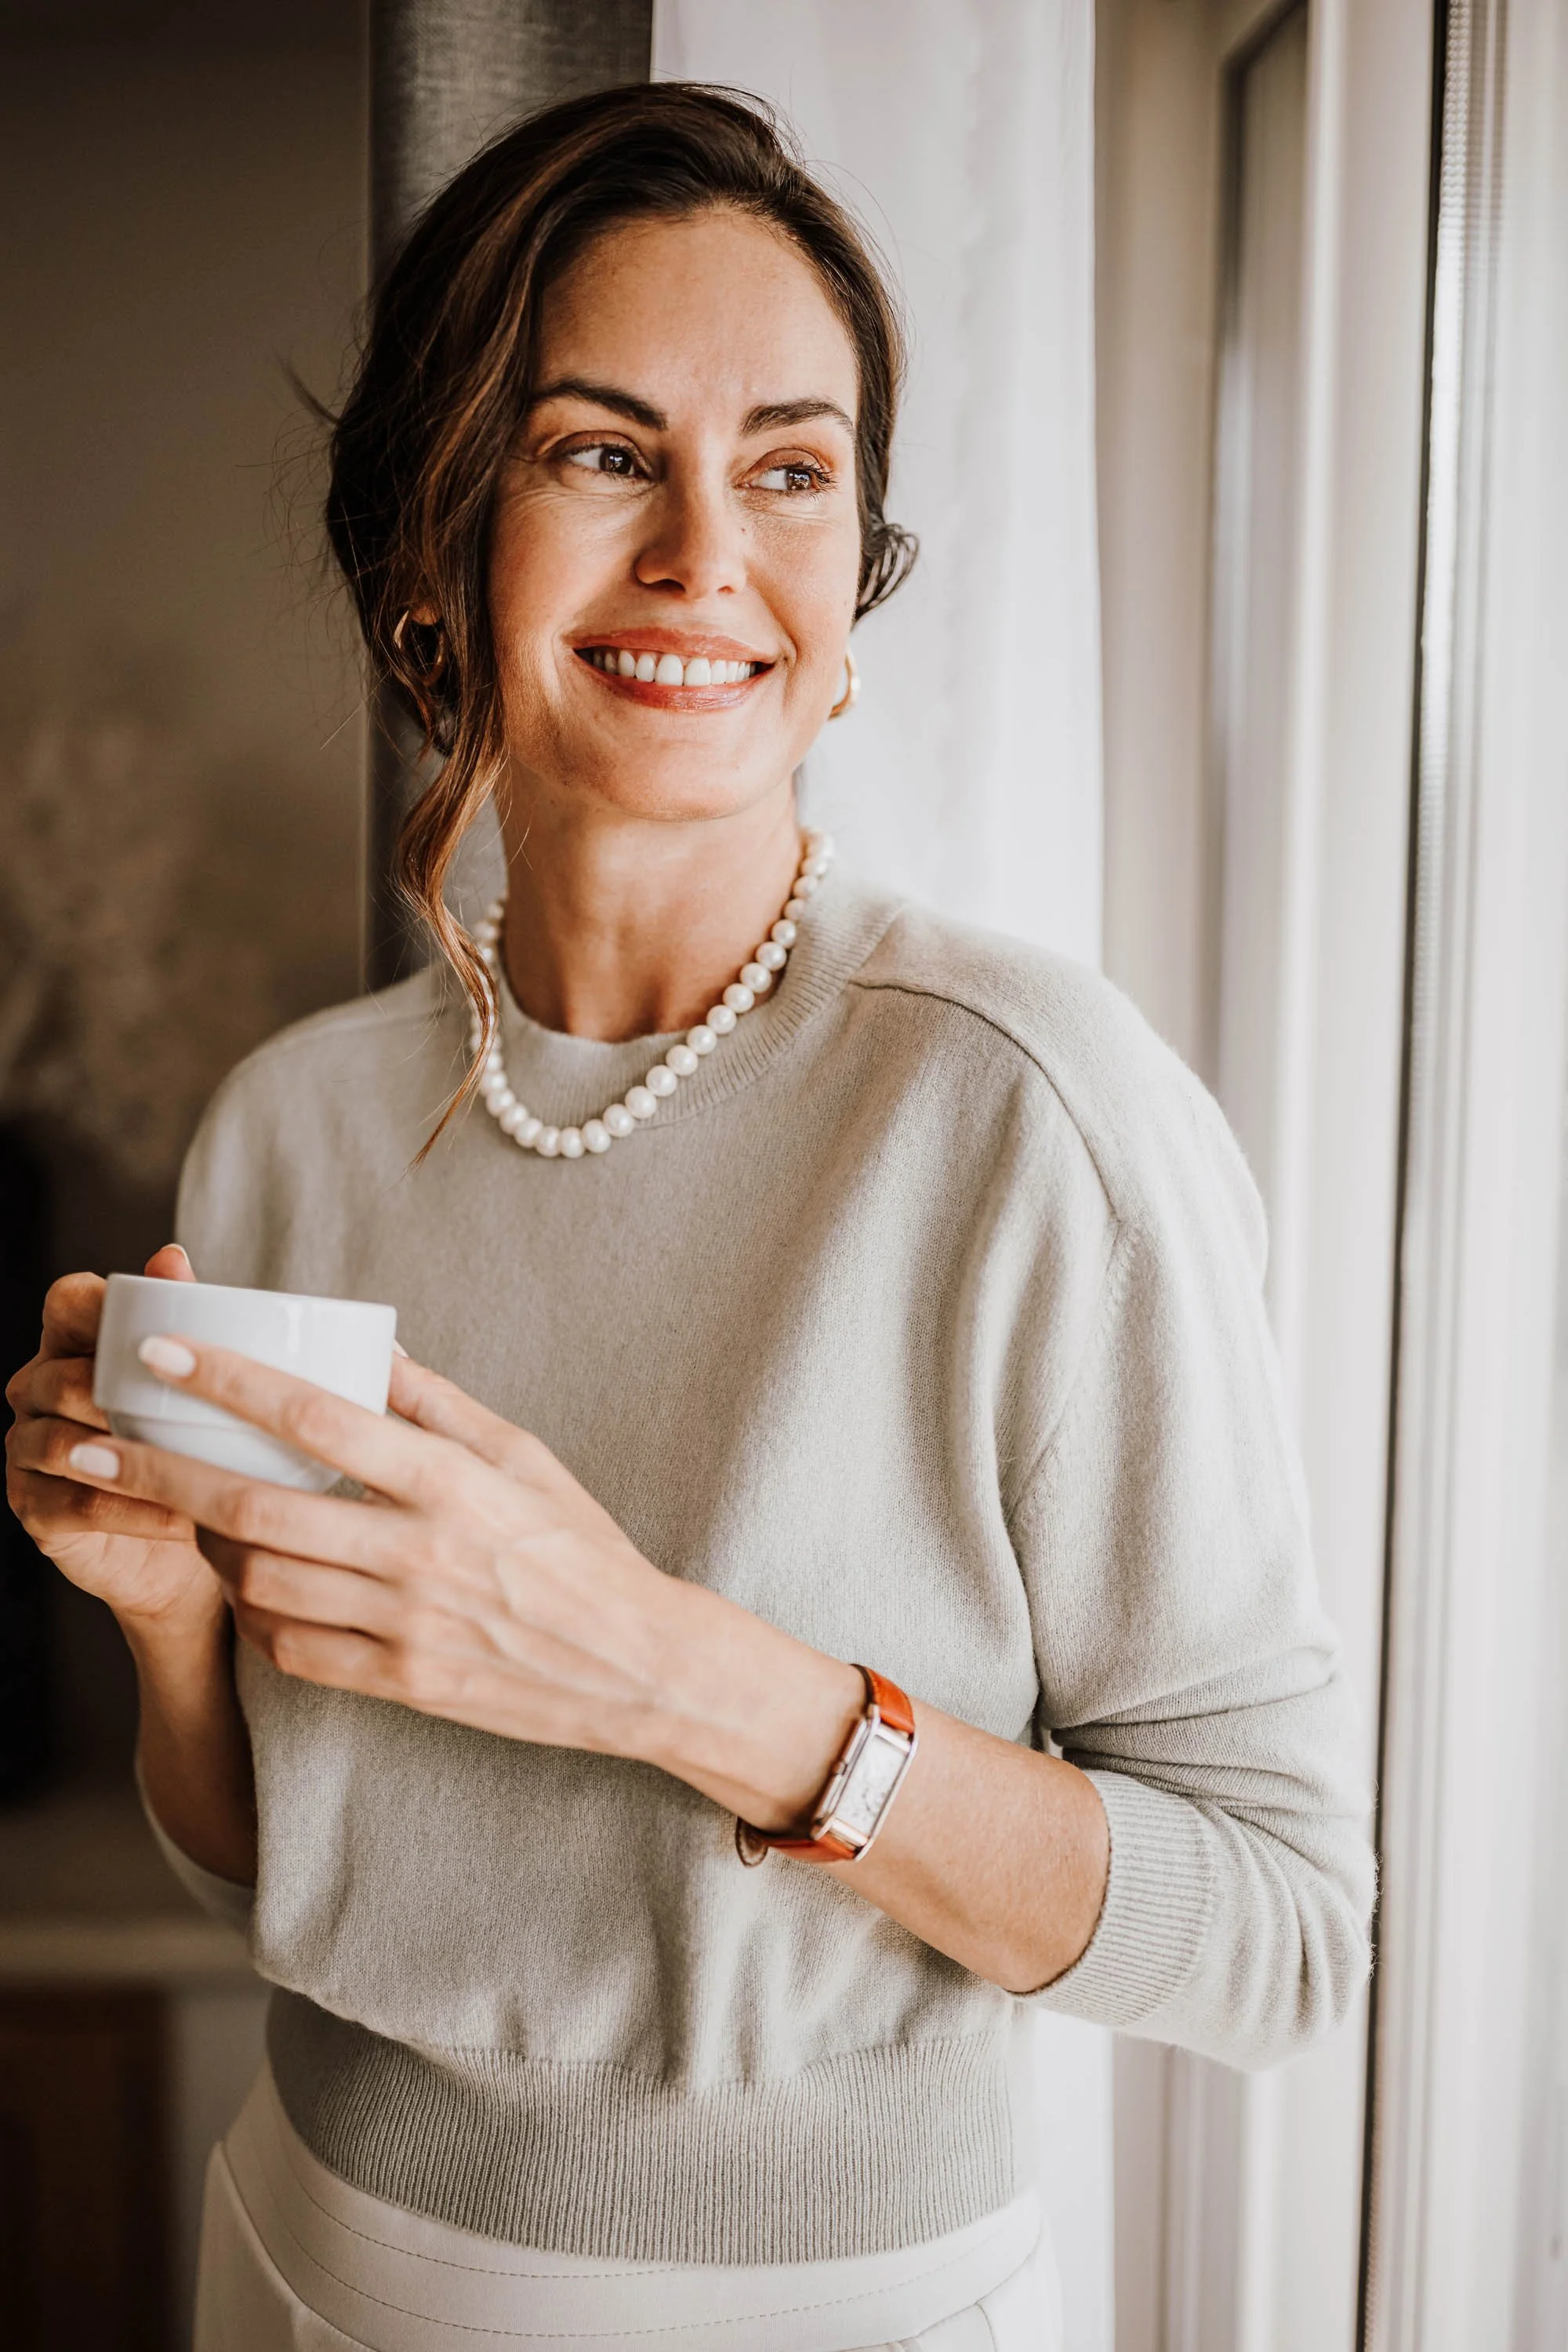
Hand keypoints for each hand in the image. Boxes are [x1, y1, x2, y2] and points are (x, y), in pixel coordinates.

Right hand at [5, 1245, 219, 1632]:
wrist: (189, 1548)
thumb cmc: (195, 1446)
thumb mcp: (198, 1383)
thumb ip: (184, 1318)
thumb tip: (171, 1256)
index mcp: (73, 1343)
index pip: (67, 1302)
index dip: (99, 1308)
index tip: (156, 1329)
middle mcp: (37, 1390)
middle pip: (64, 1377)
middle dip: (122, 1396)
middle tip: (189, 1412)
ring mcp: (26, 1450)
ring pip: (65, 1443)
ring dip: (132, 1457)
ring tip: (195, 1469)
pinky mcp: (34, 1509)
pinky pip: (77, 1503)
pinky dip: (135, 1510)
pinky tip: (184, 1517)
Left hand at [55, 1335, 862, 1815]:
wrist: (638, 1664)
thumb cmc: (579, 1547)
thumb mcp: (525, 1455)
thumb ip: (437, 1405)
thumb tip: (366, 1350)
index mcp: (450, 1479)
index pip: (317, 1418)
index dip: (230, 1384)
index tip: (162, 1354)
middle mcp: (419, 1550)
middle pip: (254, 1506)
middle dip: (159, 1473)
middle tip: (96, 1444)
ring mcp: (405, 1624)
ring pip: (260, 1580)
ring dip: (211, 1545)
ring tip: (194, 1513)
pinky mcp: (400, 1682)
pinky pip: (292, 1648)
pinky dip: (259, 1614)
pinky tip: (259, 1585)